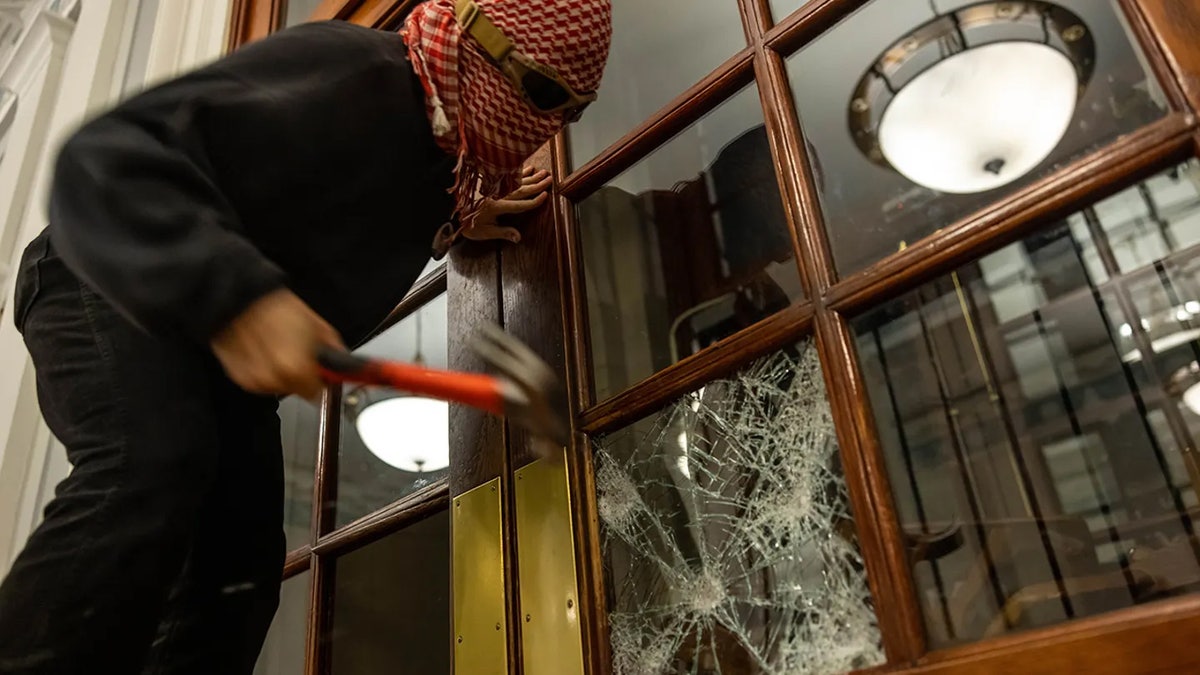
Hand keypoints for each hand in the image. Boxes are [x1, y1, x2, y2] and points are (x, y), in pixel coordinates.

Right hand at [211, 289, 344, 398]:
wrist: (239, 298)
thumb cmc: (276, 307)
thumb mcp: (318, 326)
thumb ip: (335, 351)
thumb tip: (343, 365)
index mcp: (296, 370)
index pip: (318, 394)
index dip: (321, 380)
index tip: (320, 370)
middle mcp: (273, 381)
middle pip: (298, 391)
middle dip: (302, 376)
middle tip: (298, 353)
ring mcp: (254, 381)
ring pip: (278, 388)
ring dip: (281, 374)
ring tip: (277, 348)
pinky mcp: (239, 378)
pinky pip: (259, 382)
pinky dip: (263, 371)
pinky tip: (261, 352)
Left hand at [462, 166, 552, 243]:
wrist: (448, 212)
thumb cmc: (466, 224)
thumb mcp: (485, 232)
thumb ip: (503, 233)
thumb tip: (519, 238)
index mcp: (497, 206)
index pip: (521, 204)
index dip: (534, 201)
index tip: (545, 196)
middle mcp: (497, 193)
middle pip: (521, 188)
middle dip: (537, 184)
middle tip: (549, 178)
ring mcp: (492, 186)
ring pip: (515, 180)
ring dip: (530, 176)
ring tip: (541, 171)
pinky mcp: (487, 181)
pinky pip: (504, 174)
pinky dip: (515, 171)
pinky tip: (523, 168)